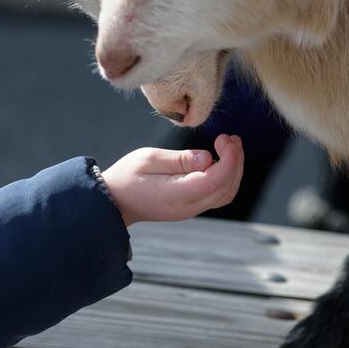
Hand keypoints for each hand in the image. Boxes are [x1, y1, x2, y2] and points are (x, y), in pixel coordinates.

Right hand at [102, 134, 243, 226]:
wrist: (113, 202)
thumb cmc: (126, 177)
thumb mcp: (148, 159)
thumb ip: (179, 160)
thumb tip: (208, 158)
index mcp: (177, 195)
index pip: (216, 180)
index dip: (229, 159)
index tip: (225, 138)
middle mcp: (188, 207)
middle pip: (226, 188)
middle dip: (235, 161)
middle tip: (231, 138)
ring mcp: (190, 209)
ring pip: (225, 193)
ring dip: (233, 169)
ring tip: (230, 144)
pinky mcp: (190, 206)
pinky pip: (216, 194)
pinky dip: (225, 176)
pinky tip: (220, 159)